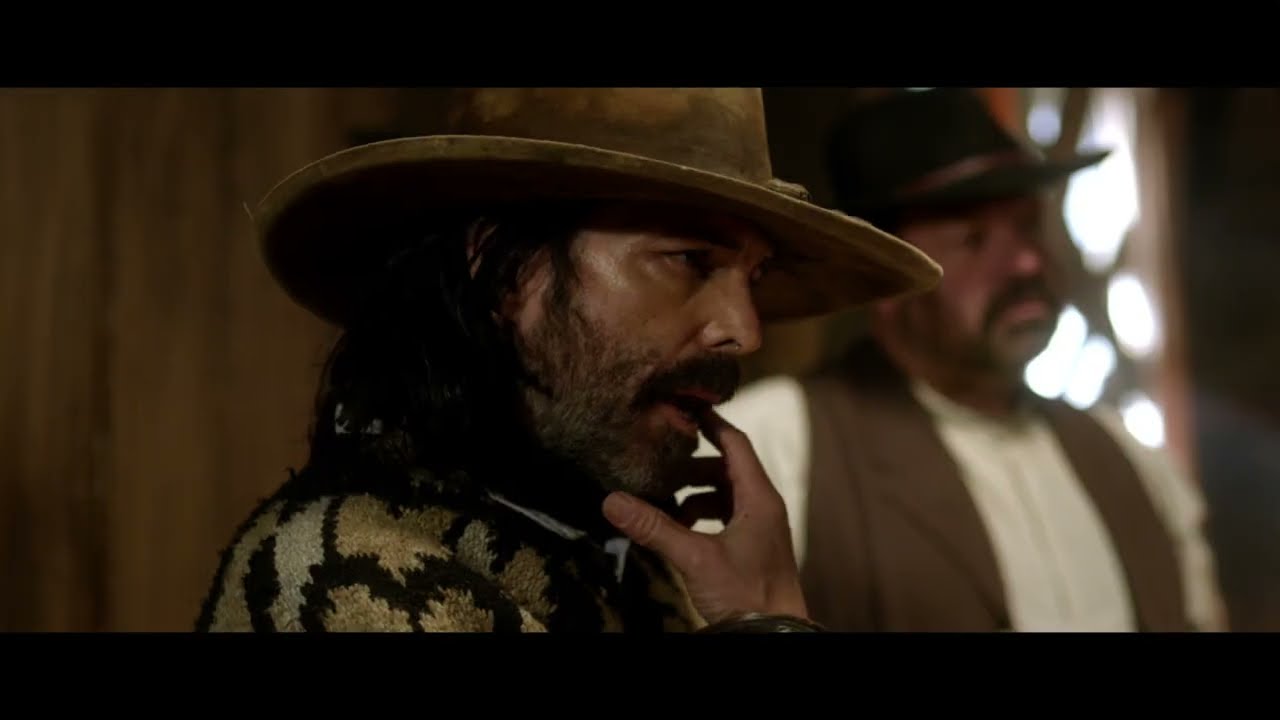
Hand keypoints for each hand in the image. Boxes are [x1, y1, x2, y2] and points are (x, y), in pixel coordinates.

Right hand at [601, 409, 807, 624]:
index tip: (685, 407)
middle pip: (727, 468)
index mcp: (760, 498)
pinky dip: (702, 516)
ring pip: (725, 495)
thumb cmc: (746, 594)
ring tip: (665, 505)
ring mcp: (761, 529)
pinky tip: (680, 530)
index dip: (711, 423)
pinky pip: (726, 518)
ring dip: (695, 495)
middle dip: (693, 467)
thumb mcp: (694, 557)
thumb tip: (612, 501)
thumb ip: (655, 527)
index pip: (736, 443)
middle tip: (661, 467)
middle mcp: (764, 507)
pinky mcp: (753, 549)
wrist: (773, 635)